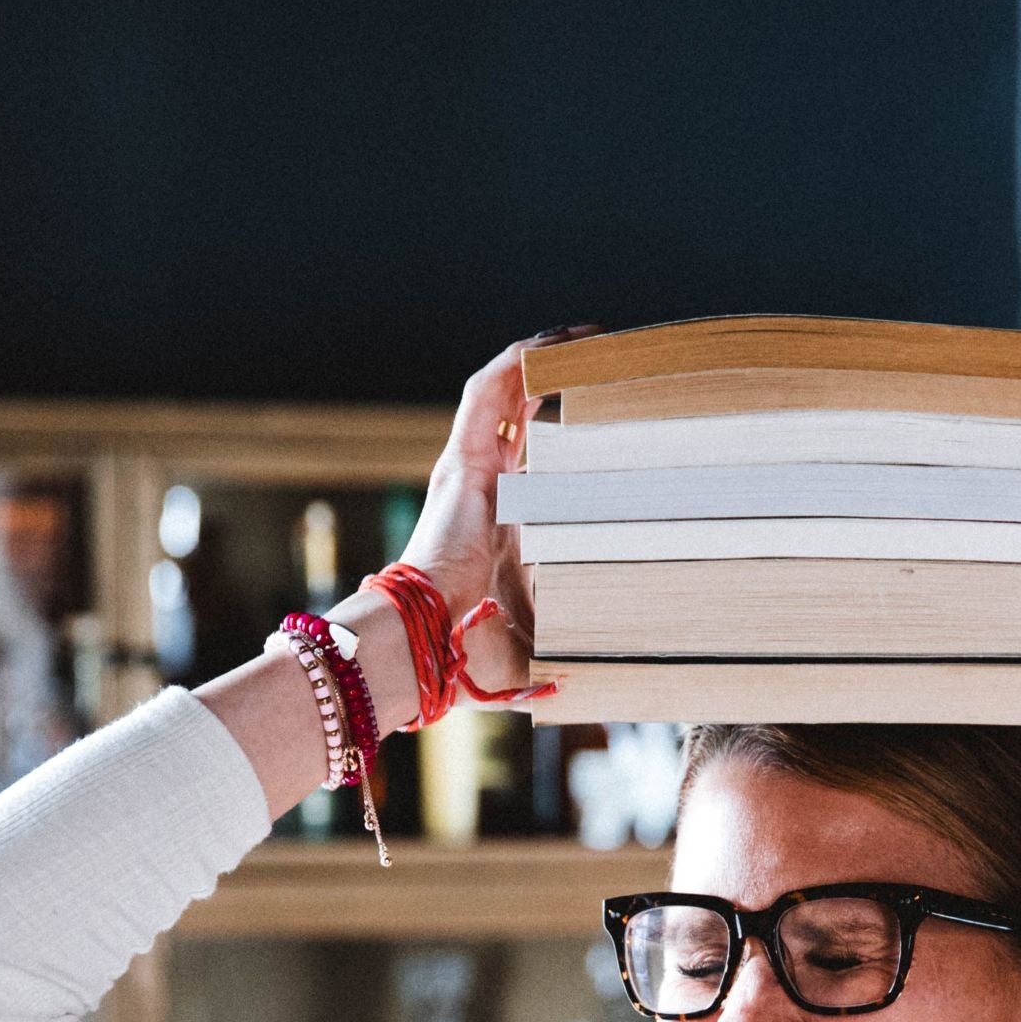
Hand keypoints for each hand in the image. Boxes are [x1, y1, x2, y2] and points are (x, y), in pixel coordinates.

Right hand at [372, 325, 599, 708]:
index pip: (523, 452)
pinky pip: (485, 396)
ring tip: (578, 337)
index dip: (552, 423)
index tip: (591, 405)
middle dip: (550, 380)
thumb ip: (548, 645)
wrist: (425, 634)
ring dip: (536, 360)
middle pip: (514, 414)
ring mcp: (466, 467)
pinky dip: (513, 367)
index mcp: (492, 514)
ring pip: (500, 394)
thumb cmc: (467, 643)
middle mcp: (476, 482)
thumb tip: (578, 685)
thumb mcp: (525, 630)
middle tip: (595, 356)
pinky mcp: (463, 461)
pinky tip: (545, 345)